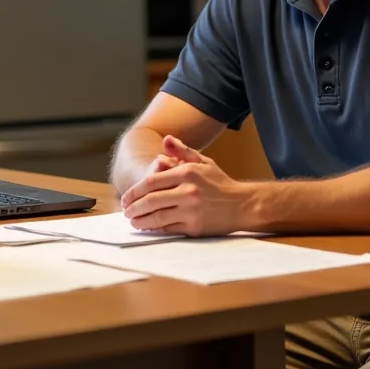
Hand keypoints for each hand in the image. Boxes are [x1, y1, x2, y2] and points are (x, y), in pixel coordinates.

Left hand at [120, 139, 247, 236]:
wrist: (243, 204)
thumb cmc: (220, 183)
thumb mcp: (203, 162)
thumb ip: (182, 151)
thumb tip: (165, 140)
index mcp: (187, 173)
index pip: (151, 182)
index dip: (134, 191)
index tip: (126, 197)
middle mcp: (188, 191)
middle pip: (151, 200)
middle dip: (133, 207)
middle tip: (126, 210)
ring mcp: (191, 210)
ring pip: (157, 217)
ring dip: (141, 220)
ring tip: (133, 221)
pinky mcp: (195, 227)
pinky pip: (169, 228)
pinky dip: (155, 229)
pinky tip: (148, 227)